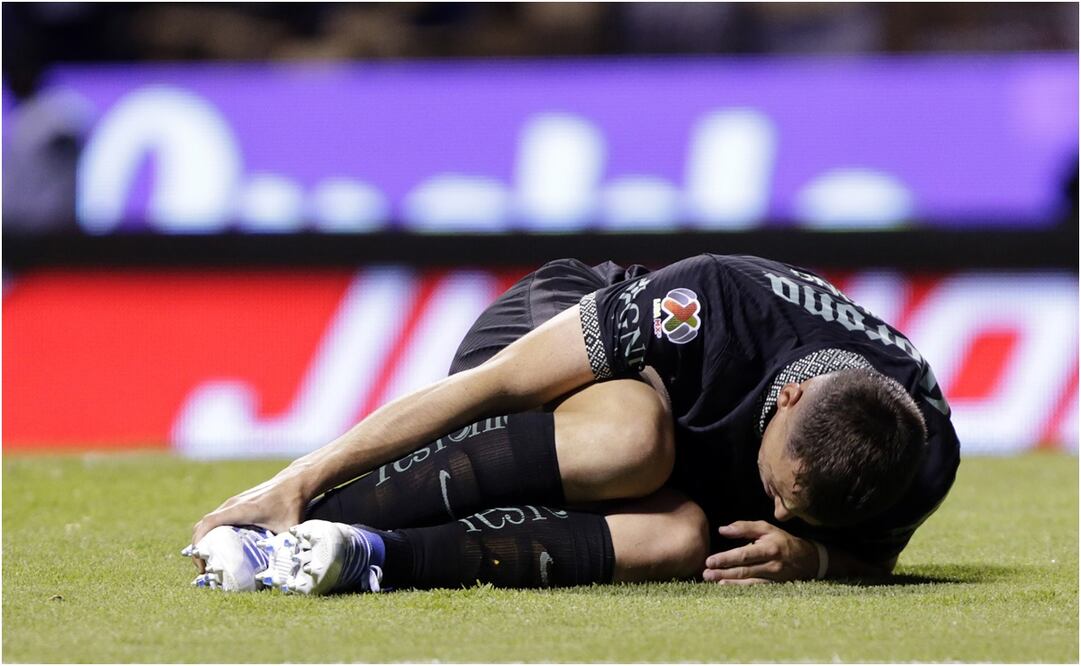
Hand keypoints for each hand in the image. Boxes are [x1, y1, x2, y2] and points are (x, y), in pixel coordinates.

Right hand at [188, 473, 307, 571]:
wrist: (295, 481)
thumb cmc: (292, 503)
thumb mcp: (289, 529)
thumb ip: (284, 549)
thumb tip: (280, 572)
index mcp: (240, 510)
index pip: (208, 523)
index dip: (199, 543)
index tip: (201, 563)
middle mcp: (232, 504)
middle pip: (204, 525)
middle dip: (199, 548)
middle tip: (205, 568)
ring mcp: (233, 503)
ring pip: (210, 522)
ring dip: (205, 540)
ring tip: (211, 561)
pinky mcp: (238, 503)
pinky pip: (218, 518)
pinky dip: (214, 532)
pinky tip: (222, 547)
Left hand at [703, 520, 819, 584]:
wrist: (808, 559)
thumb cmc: (782, 541)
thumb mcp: (766, 529)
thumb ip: (744, 527)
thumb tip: (722, 530)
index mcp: (769, 547)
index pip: (744, 554)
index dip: (726, 559)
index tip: (710, 561)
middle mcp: (772, 564)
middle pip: (744, 570)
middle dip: (722, 572)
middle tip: (705, 573)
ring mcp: (774, 578)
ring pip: (749, 582)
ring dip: (729, 582)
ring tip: (712, 581)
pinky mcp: (775, 587)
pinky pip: (756, 589)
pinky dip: (741, 589)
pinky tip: (727, 588)